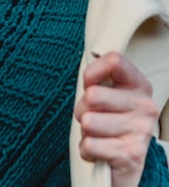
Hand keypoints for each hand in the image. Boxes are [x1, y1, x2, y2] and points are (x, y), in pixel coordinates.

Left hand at [74, 51, 158, 186]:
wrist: (124, 166)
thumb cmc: (110, 123)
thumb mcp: (108, 96)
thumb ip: (99, 81)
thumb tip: (87, 74)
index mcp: (139, 85)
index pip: (114, 60)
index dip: (92, 72)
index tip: (90, 85)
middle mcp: (145, 106)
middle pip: (93, 95)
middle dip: (82, 109)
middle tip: (91, 117)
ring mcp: (141, 131)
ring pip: (88, 121)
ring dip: (85, 131)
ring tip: (97, 135)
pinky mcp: (131, 155)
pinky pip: (89, 145)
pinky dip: (86, 150)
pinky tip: (98, 151)